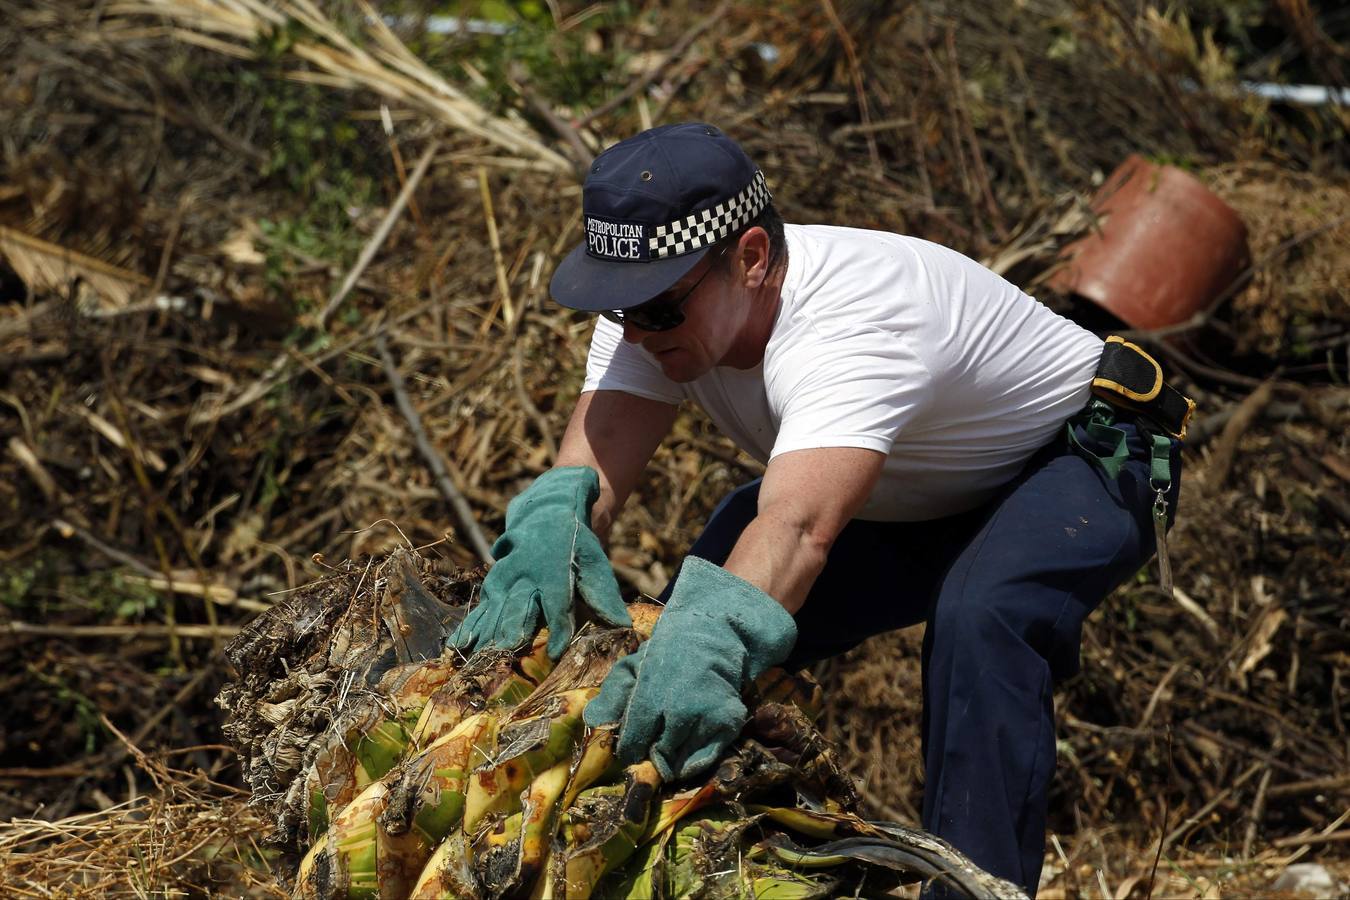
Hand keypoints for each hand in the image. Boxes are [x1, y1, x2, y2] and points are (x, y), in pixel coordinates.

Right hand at [447, 466, 630, 659]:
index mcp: (555, 567)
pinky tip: (456, 645)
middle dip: (511, 629)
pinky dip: (469, 625)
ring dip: (485, 631)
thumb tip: (622, 625)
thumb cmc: (576, 543)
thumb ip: (603, 595)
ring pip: (494, 605)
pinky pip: (480, 604)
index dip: (558, 627)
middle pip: (519, 604)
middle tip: (504, 654)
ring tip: (473, 656)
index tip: (556, 653)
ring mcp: (506, 573)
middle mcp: (527, 570)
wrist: (547, 508)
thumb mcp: (594, 562)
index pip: (558, 601)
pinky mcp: (494, 579)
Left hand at [582, 556, 796, 780]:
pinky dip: (695, 761)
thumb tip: (593, 721)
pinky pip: (707, 759)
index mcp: (651, 696)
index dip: (631, 751)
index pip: (634, 743)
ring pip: (683, 762)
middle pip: (660, 756)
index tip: (632, 749)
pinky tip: (689, 746)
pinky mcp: (728, 724)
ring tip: (672, 740)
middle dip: (653, 756)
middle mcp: (680, 711)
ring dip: (674, 759)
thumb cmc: (665, 655)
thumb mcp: (632, 667)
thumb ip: (613, 696)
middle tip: (653, 745)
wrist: (711, 637)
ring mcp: (707, 719)